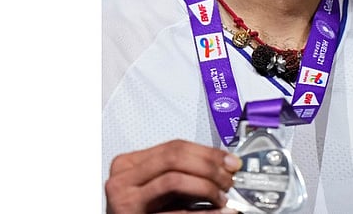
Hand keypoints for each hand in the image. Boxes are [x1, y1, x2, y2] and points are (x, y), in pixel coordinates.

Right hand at [105, 139, 241, 213]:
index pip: (174, 146)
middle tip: (228, 178)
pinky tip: (220, 211)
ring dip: (207, 186)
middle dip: (209, 166)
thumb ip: (180, 173)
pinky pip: (176, 211)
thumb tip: (218, 165)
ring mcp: (125, 198)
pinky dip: (204, 212)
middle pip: (175, 158)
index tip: (228, 160)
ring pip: (175, 179)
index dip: (207, 152)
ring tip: (222, 196)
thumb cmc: (141, 213)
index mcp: (129, 163)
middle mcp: (123, 177)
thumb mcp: (157, 188)